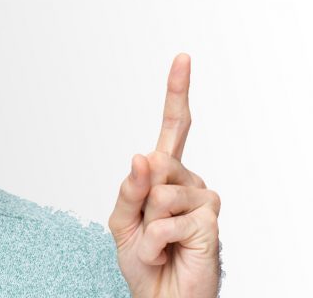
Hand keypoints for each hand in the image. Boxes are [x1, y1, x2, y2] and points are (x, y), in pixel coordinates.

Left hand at [108, 53, 221, 297]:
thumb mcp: (122, 221)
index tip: (182, 58)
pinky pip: (166, 222)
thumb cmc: (143, 258)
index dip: (177, 93)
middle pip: (153, 164)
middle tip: (146, 228)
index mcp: (166, 174)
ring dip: (146, 226)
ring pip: (158, 195)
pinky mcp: (210, 221)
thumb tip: (142, 156)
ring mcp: (203, 199)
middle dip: (137, 200)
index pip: (173, 128)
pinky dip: (155, 241)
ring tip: (158, 243)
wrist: (160, 296)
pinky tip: (168, 251)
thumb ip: (130, 188)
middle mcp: (188, 180)